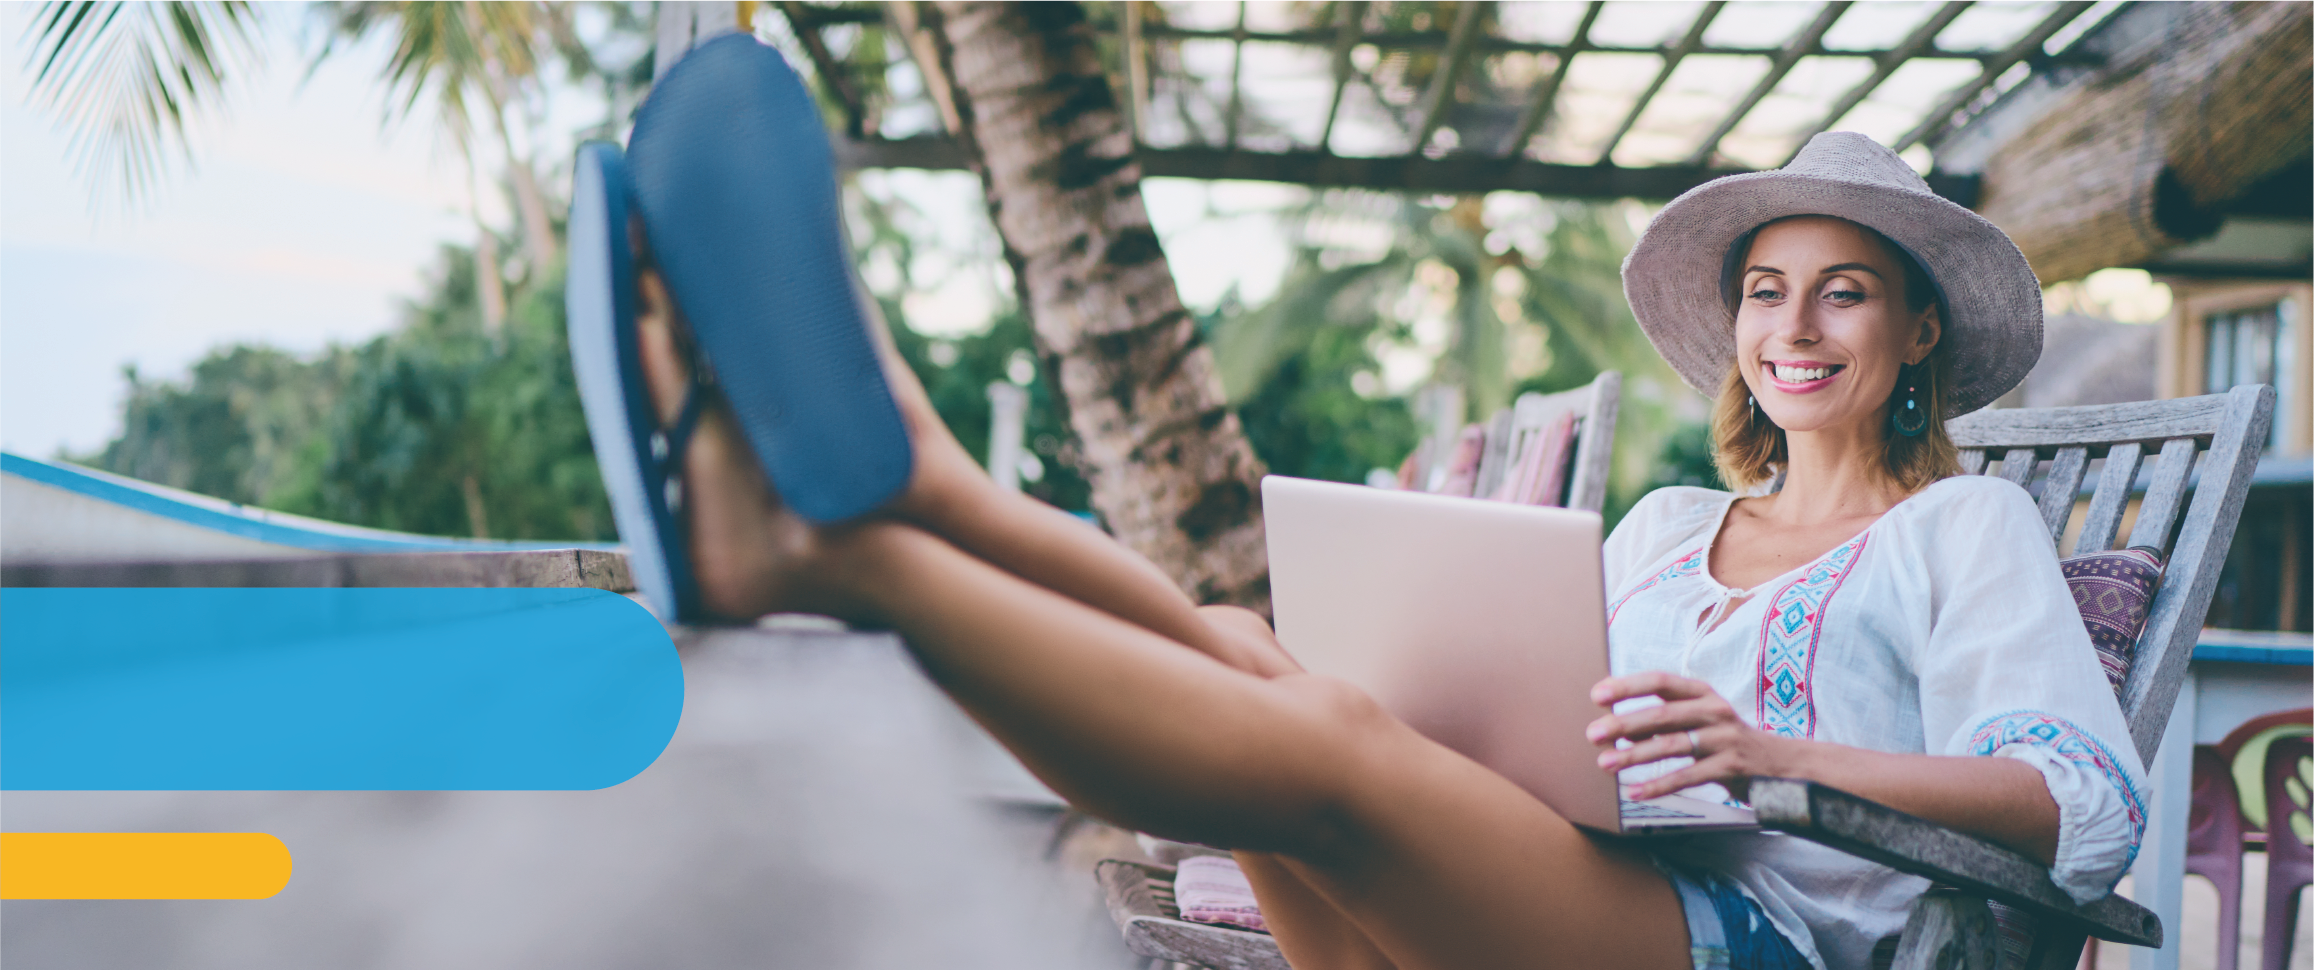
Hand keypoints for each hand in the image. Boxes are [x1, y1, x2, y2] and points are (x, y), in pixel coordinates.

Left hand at [1585, 672, 1798, 800]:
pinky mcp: (1731, 768)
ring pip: (1672, 745)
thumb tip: (1616, 727)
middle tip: (1593, 734)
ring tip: (1605, 763)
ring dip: (1634, 756)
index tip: (1597, 695)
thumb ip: (1664, 719)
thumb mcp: (1700, 719)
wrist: (1782, 764)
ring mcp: (1724, 739)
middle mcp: (1714, 710)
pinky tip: (1634, 792)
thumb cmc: (1727, 739)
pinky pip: (1687, 777)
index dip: (1628, 686)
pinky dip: (1658, 786)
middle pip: (1662, 714)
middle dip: (1623, 723)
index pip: (1660, 681)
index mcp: (1702, 693)